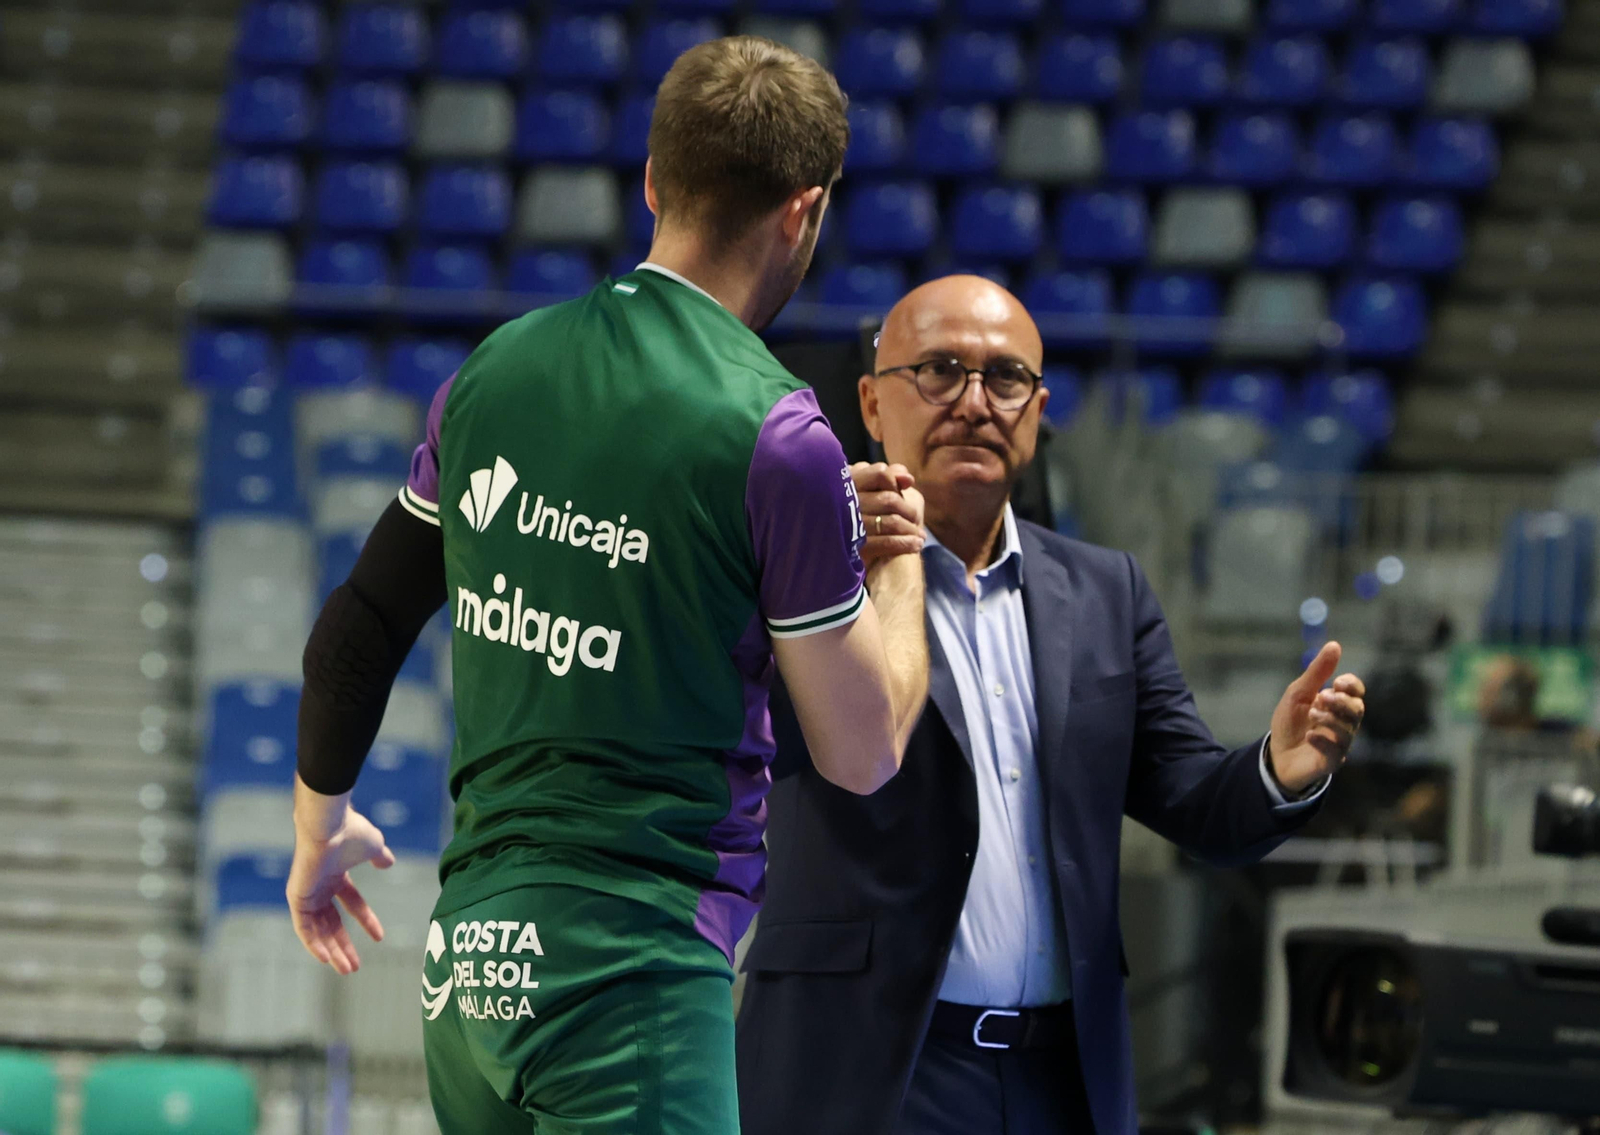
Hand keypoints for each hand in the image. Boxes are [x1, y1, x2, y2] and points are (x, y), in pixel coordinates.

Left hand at [286, 806, 394, 974]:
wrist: (330, 825)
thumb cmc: (352, 832)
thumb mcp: (374, 846)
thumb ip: (380, 856)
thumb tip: (389, 862)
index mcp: (337, 874)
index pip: (352, 903)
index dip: (366, 920)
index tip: (380, 937)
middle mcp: (320, 886)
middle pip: (332, 923)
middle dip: (344, 945)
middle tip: (354, 967)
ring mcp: (307, 893)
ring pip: (318, 930)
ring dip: (331, 951)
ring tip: (345, 969)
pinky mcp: (297, 898)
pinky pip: (303, 928)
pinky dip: (313, 944)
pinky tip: (325, 958)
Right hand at [853, 461, 924, 572]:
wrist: (849, 553)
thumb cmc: (867, 513)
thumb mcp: (874, 489)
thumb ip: (889, 476)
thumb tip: (908, 478)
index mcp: (849, 482)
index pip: (880, 474)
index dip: (896, 481)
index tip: (905, 488)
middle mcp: (845, 501)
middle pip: (889, 500)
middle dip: (909, 511)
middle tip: (916, 520)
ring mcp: (849, 526)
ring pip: (890, 522)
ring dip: (910, 530)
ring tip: (919, 537)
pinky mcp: (854, 547)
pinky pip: (885, 543)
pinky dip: (904, 544)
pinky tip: (915, 546)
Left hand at [1269, 641, 1364, 795]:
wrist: (1275, 754)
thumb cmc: (1290, 722)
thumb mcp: (1298, 692)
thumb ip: (1317, 672)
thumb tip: (1334, 645)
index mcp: (1338, 704)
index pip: (1357, 691)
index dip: (1352, 685)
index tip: (1337, 682)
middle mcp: (1344, 723)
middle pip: (1358, 709)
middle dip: (1342, 702)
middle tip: (1323, 697)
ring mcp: (1339, 743)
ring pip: (1348, 730)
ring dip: (1330, 719)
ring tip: (1312, 713)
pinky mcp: (1330, 762)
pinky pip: (1336, 751)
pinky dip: (1323, 740)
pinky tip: (1309, 736)